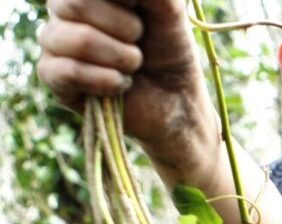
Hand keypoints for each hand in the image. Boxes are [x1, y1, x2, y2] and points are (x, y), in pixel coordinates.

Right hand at [37, 0, 219, 185]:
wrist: (174, 100)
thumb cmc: (169, 50)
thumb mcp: (170, 13)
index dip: (123, 0)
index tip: (140, 9)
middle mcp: (63, 10)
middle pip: (76, 4)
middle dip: (126, 28)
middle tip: (140, 41)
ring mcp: (54, 41)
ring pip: (78, 39)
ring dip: (122, 57)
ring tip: (134, 65)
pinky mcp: (51, 75)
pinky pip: (69, 71)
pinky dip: (108, 81)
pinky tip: (121, 84)